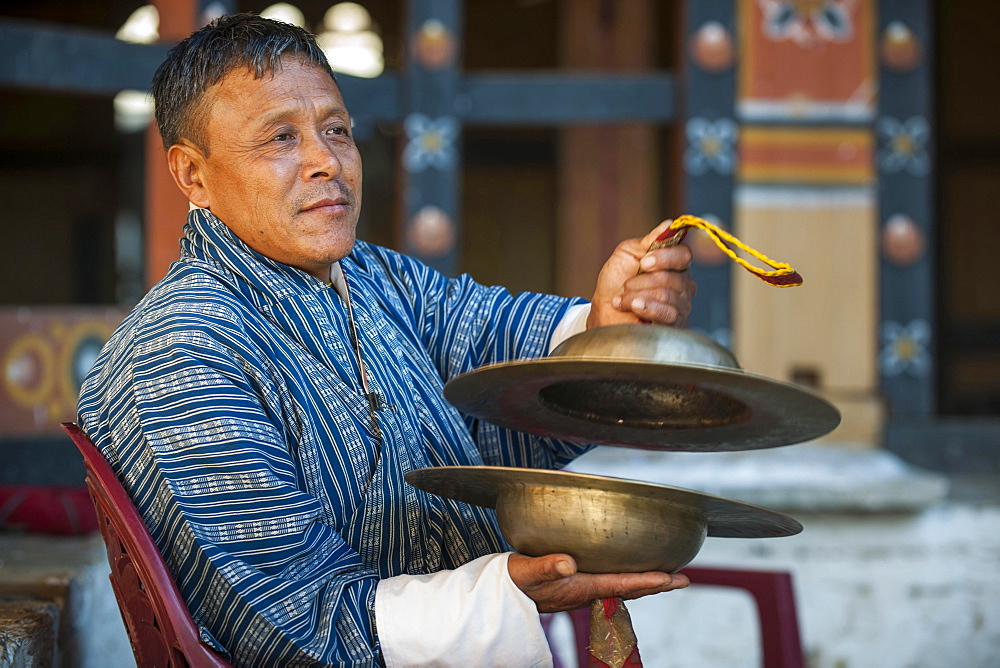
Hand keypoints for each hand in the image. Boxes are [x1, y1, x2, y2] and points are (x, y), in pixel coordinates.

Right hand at [507, 553, 688, 612]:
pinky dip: (629, 579)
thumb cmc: (514, 581)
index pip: (621, 584)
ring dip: (646, 583)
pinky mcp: (578, 585)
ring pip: (623, 587)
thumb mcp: (527, 571)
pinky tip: (632, 573)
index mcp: (580, 587)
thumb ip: (546, 566)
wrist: (502, 595)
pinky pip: (611, 583)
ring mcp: (584, 590)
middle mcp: (587, 591)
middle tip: (683, 579)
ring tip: (667, 577)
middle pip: (630, 589)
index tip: (671, 578)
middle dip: (657, 584)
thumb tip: (568, 564)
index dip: (648, 581)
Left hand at [588, 220, 696, 328]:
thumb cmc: (614, 283)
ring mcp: (680, 306)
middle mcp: (682, 285)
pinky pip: (668, 313)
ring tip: (622, 299)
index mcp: (673, 265)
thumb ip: (649, 241)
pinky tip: (634, 307)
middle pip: (673, 277)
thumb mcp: (627, 254)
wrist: (602, 312)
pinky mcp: (673, 325)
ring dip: (637, 295)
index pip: (684, 255)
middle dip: (642, 281)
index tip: (644, 262)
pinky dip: (646, 307)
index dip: (665, 257)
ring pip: (667, 295)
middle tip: (625, 286)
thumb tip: (668, 224)